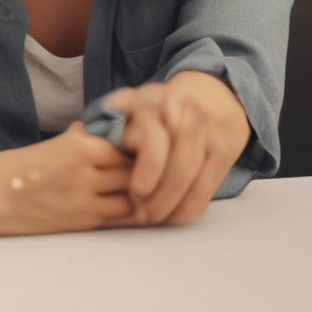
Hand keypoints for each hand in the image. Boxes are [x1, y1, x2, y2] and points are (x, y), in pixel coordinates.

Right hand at [0, 123, 136, 235]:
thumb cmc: (26, 166)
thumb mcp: (59, 143)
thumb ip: (89, 141)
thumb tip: (119, 135)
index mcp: (79, 143)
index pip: (127, 144)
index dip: (136, 149)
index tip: (138, 153)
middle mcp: (85, 168)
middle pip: (134, 169)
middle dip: (141, 172)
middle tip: (143, 174)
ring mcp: (86, 196)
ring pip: (133, 195)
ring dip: (136, 194)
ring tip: (133, 191)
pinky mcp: (84, 220)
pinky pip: (121, 216)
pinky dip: (126, 212)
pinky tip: (122, 207)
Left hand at [106, 71, 251, 224]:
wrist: (214, 93)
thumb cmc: (164, 106)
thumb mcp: (136, 101)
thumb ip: (115, 118)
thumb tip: (87, 136)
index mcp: (149, 100)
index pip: (147, 138)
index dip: (143, 170)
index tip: (133, 191)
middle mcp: (178, 111)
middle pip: (168, 162)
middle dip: (155, 195)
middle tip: (140, 214)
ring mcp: (203, 130)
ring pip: (187, 175)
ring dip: (170, 205)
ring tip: (155, 218)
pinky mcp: (224, 149)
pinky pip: (206, 186)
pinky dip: (190, 207)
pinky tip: (176, 215)